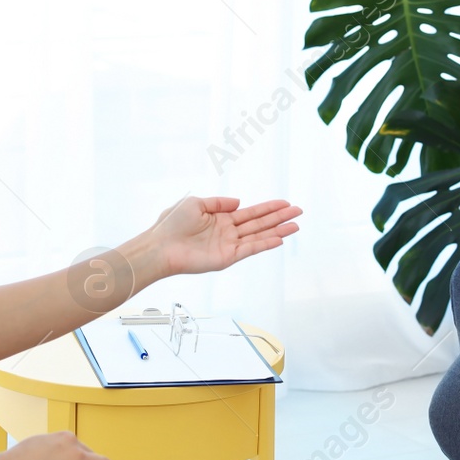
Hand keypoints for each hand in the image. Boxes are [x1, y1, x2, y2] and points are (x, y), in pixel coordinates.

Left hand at [150, 196, 301, 276]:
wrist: (160, 246)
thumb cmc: (171, 224)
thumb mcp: (196, 203)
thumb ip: (219, 202)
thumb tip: (239, 202)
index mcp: (221, 218)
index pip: (251, 212)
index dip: (268, 207)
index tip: (284, 202)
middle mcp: (228, 232)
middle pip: (260, 223)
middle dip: (279, 217)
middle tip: (298, 211)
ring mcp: (229, 245)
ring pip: (259, 236)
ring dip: (278, 230)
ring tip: (296, 225)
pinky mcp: (226, 258)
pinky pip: (250, 249)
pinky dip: (265, 244)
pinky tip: (279, 238)